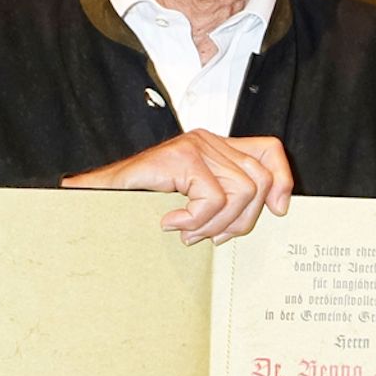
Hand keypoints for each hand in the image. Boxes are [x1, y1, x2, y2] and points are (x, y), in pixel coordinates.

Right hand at [61, 130, 292, 244]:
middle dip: (240, 221)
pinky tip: (170, 222)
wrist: (94, 204)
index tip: (278, 210)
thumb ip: (230, 201)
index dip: (282, 180)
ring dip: (214, 224)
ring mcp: (194, 145)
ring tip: (186, 230)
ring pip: (240, 193)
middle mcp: (208, 140)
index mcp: (216, 148)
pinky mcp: (179, 157)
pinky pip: (213, 199)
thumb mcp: (196, 206)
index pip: (269, 151)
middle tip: (207, 236)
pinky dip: (195, 221)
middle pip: (259, 181)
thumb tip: (278, 207)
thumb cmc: (140, 209)